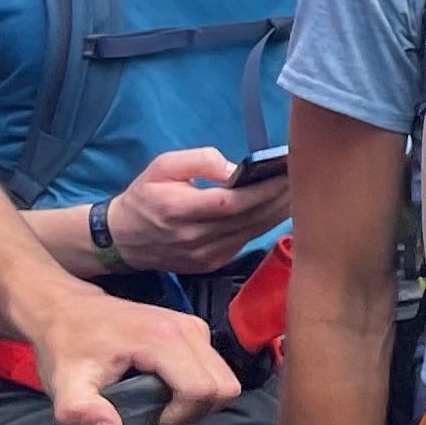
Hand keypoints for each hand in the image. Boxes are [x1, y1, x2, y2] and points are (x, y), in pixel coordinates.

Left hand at [26, 279, 242, 424]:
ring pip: (224, 378)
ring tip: (159, 402)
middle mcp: (189, 328)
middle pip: (224, 386)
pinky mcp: (194, 328)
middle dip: (195, 412)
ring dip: (198, 400)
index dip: (179, 417)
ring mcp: (195, 326)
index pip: (202, 390)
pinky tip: (164, 386)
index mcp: (164, 339)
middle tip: (157, 415)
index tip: (147, 419)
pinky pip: (215, 368)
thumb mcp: (64, 383)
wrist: (65, 308)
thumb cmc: (66, 346)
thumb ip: (82, 411)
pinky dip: (198, 386)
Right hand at [108, 144, 290, 276]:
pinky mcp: (212, 264)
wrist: (124, 239)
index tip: (285, 171)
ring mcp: (204, 255)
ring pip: (251, 232)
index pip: (230, 202)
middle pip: (248, 218)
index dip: (262, 189)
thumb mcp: (162, 167)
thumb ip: (199, 161)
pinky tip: (278, 209)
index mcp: (178, 210)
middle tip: (301, 177)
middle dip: (278, 197)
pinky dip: (265, 225)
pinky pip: (246, 242)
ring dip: (277, 212)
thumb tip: (234, 168)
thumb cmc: (145, 197)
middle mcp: (193, 237)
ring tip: (297, 190)